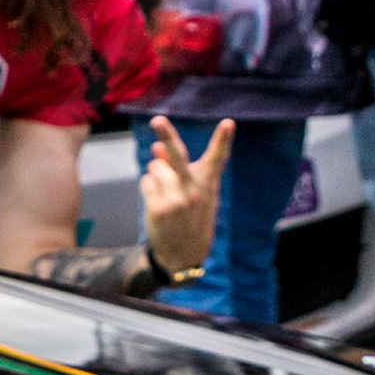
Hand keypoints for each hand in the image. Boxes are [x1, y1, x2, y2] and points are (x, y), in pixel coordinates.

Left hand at [139, 114, 235, 282]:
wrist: (183, 255)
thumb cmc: (189, 216)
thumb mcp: (192, 193)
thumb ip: (177, 169)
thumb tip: (156, 147)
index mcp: (207, 183)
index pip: (218, 158)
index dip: (223, 140)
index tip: (229, 123)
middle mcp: (193, 190)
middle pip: (178, 156)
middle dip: (167, 136)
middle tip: (157, 120)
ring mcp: (176, 200)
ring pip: (155, 166)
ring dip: (156, 173)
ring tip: (166, 193)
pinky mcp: (159, 209)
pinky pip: (146, 182)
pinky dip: (148, 188)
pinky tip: (158, 204)